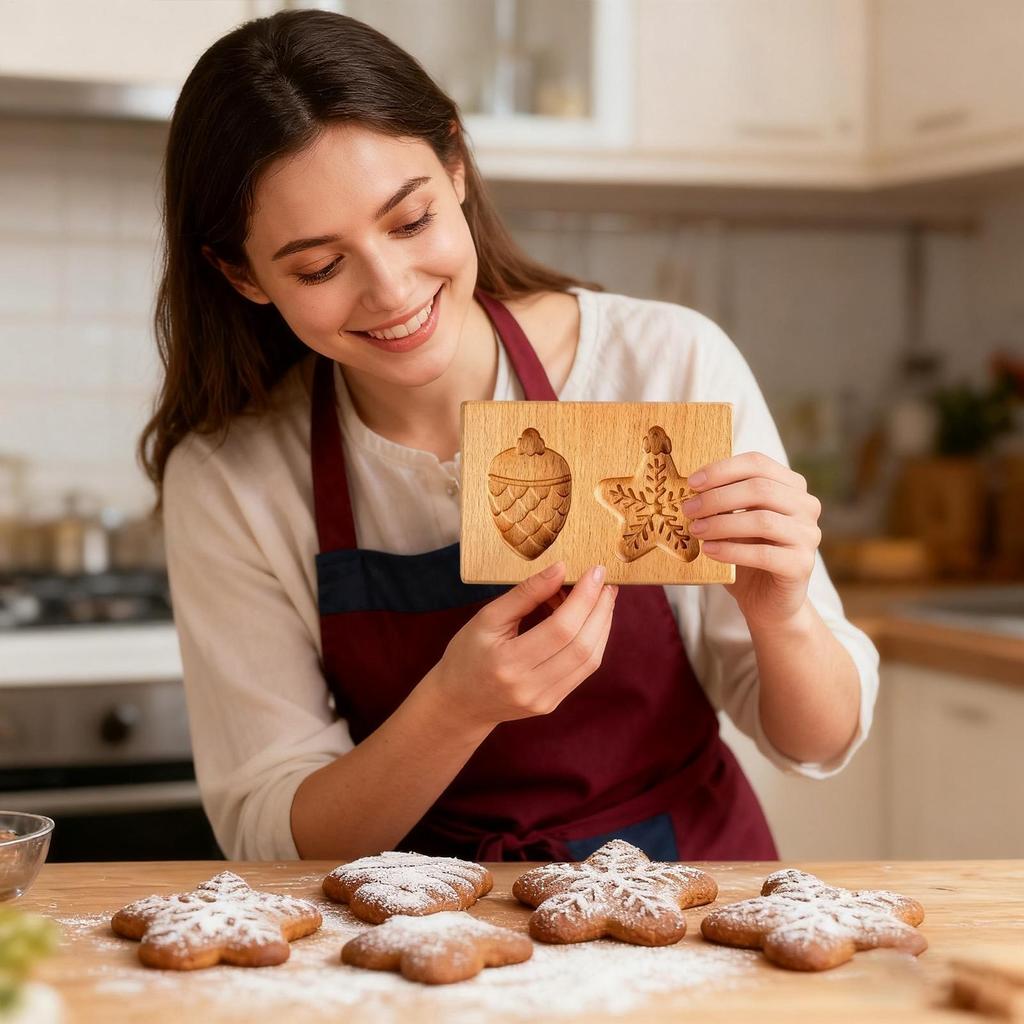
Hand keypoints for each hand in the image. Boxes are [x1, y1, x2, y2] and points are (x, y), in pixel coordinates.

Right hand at [428, 562, 617, 729]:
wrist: (460, 702)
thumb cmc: (468, 654)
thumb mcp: (487, 618)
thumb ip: (525, 594)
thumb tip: (561, 569)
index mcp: (507, 663)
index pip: (560, 629)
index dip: (584, 598)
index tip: (595, 571)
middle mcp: (529, 687)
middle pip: (581, 646)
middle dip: (599, 609)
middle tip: (605, 581)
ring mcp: (544, 700)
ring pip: (590, 660)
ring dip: (602, 624)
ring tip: (602, 597)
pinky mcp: (553, 703)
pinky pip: (584, 670)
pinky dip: (594, 641)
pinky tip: (591, 620)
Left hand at [682, 452, 821, 628]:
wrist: (767, 601)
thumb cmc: (746, 554)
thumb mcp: (733, 521)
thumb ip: (722, 501)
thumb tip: (691, 487)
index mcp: (791, 486)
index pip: (757, 463)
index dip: (722, 469)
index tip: (692, 482)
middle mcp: (806, 506)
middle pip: (760, 489)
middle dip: (717, 498)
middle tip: (688, 509)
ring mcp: (809, 535)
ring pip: (761, 520)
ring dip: (721, 524)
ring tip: (696, 530)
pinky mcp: (802, 565)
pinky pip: (763, 553)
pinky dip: (731, 551)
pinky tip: (709, 551)